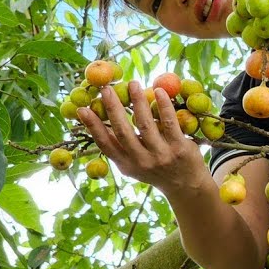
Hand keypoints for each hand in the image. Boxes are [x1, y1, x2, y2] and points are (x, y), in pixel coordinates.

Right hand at [75, 81, 211, 196]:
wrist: (187, 186)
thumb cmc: (156, 168)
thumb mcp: (134, 165)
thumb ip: (120, 147)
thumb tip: (100, 120)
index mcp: (126, 164)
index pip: (105, 144)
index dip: (92, 127)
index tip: (82, 109)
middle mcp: (142, 161)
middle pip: (123, 131)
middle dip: (113, 108)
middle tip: (106, 89)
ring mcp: (161, 156)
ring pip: (145, 124)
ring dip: (138, 101)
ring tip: (133, 83)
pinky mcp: (179, 148)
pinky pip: (169, 122)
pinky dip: (163, 105)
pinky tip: (159, 91)